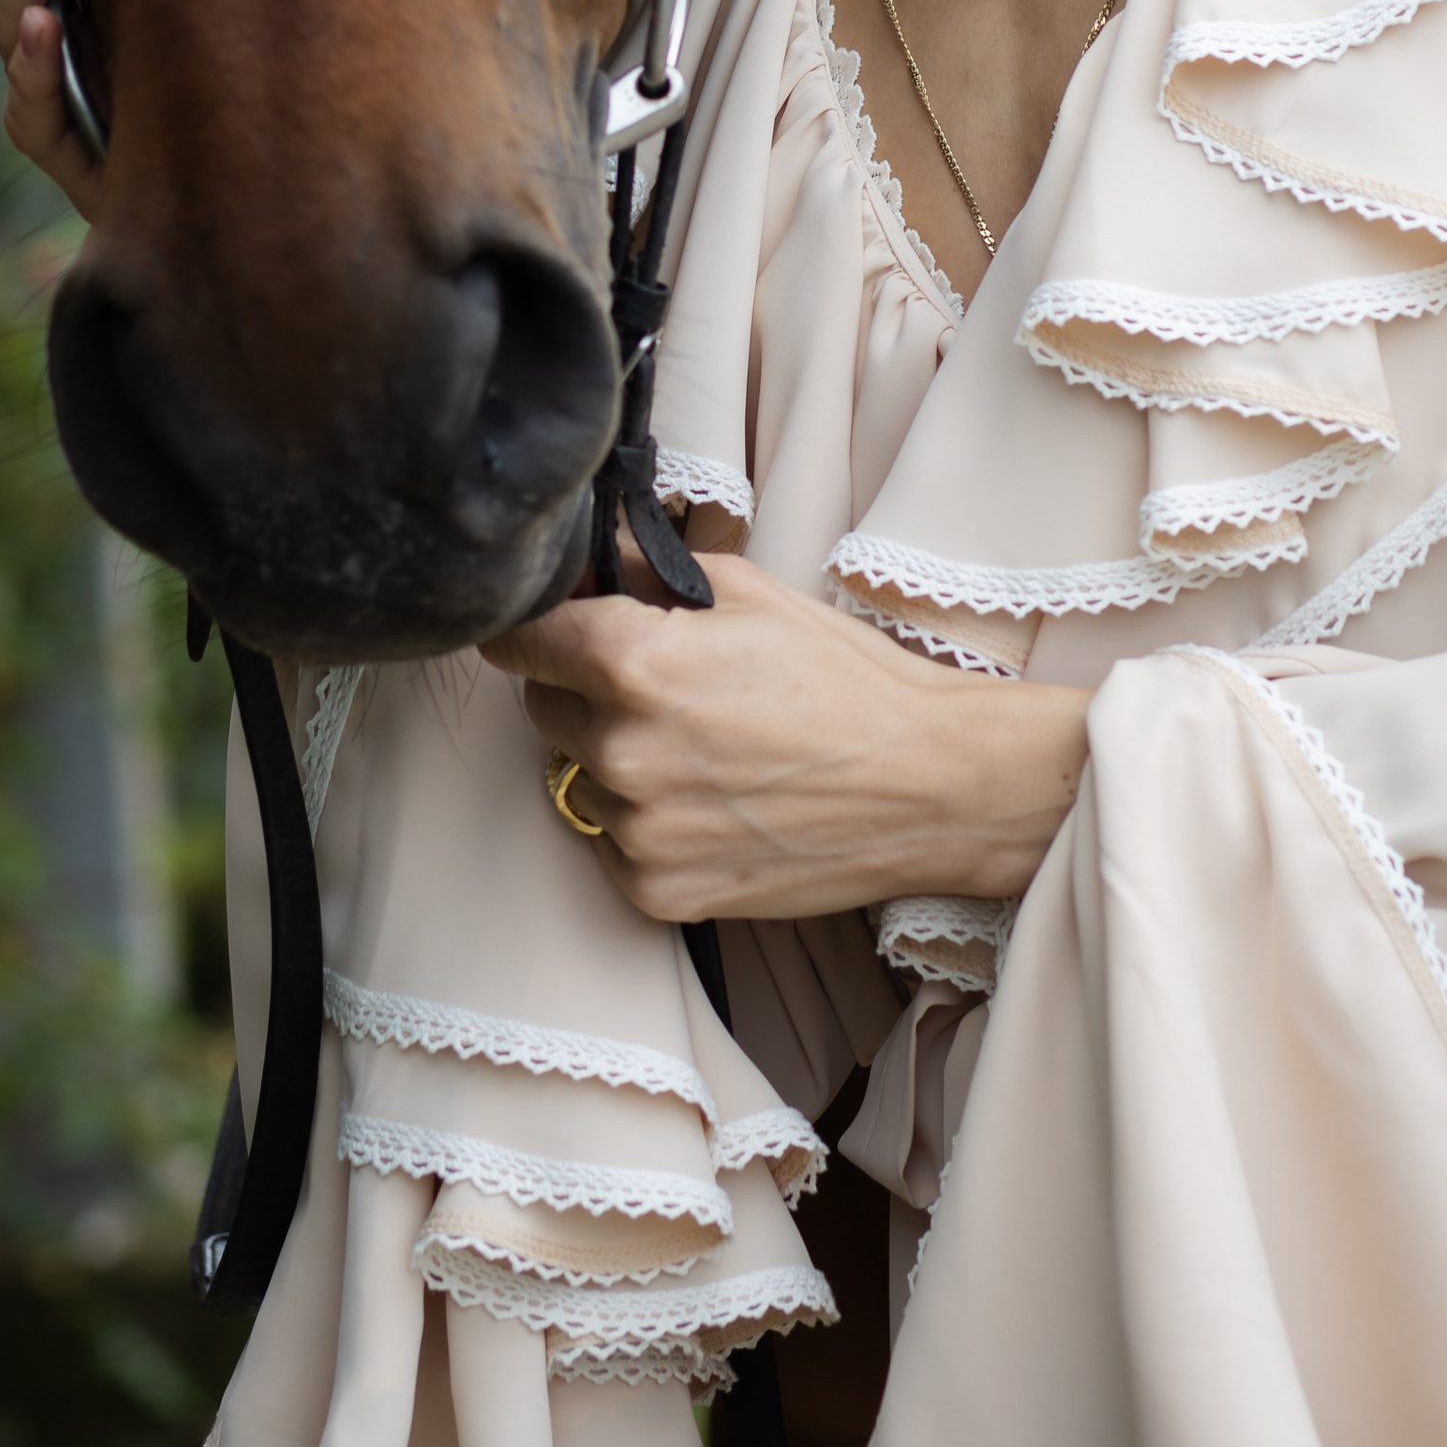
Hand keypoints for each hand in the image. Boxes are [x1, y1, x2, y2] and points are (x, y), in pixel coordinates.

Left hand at [483, 554, 1087, 922]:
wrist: (926, 784)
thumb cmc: (845, 678)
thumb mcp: (747, 592)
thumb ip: (645, 570)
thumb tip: (587, 553)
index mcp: (634, 662)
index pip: (520, 640)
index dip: (533, 626)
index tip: (548, 628)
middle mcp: (621, 749)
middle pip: (544, 708)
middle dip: (584, 691)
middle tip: (661, 688)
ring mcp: (637, 830)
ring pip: (579, 778)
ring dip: (618, 761)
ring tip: (703, 750)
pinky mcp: (657, 893)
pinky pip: (612, 846)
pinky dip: (645, 827)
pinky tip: (711, 803)